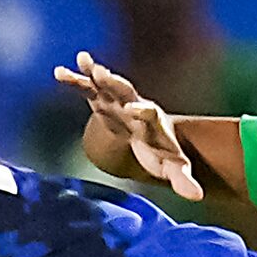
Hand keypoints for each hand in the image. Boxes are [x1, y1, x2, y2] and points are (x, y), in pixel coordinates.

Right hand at [54, 51, 203, 201]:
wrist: (155, 140)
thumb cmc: (164, 155)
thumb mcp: (175, 169)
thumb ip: (184, 181)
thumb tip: (197, 197)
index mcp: (153, 121)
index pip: (148, 112)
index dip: (141, 110)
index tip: (132, 110)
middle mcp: (135, 105)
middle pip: (126, 90)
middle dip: (114, 82)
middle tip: (102, 73)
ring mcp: (118, 101)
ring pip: (105, 84)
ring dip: (93, 72)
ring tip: (80, 58)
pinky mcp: (104, 102)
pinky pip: (88, 89)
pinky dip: (75, 80)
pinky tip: (59, 73)